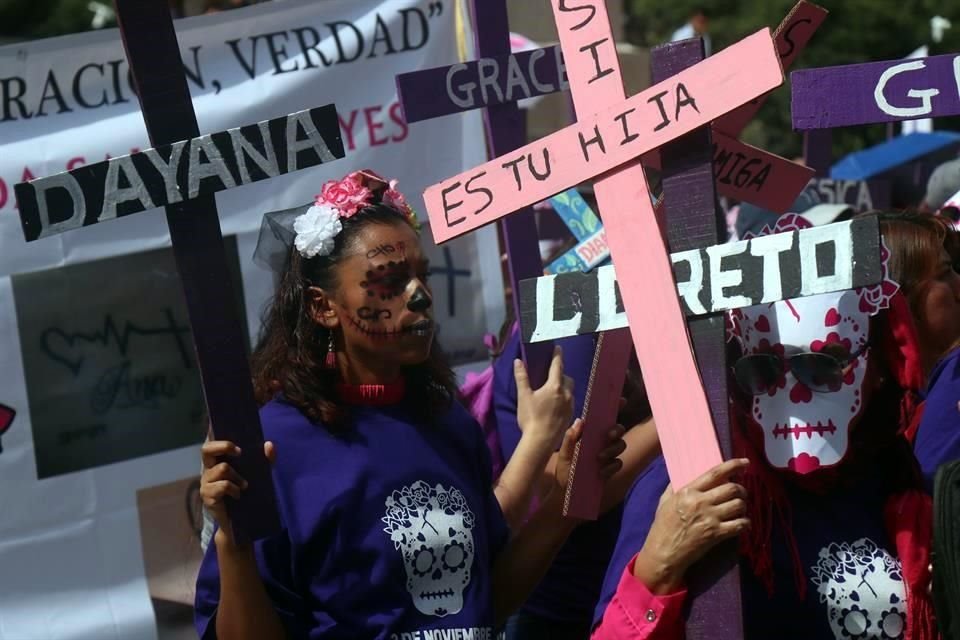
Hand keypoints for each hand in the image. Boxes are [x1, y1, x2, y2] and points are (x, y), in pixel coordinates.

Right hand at [201, 440, 275, 534]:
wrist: (241, 521)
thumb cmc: (248, 494)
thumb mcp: (260, 475)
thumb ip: (266, 460)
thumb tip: (269, 444)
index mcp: (217, 461)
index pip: (211, 443)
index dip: (213, 434)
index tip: (225, 429)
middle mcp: (208, 469)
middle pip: (206, 449)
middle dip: (224, 446)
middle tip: (239, 452)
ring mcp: (205, 482)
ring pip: (222, 468)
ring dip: (237, 476)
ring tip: (244, 486)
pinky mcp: (207, 495)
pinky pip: (223, 485)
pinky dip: (234, 489)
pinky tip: (238, 495)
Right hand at [514, 346, 573, 447]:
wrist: (541, 441)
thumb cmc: (531, 417)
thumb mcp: (524, 396)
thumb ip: (522, 377)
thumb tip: (518, 361)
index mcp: (554, 386)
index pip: (557, 366)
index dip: (557, 356)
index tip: (558, 348)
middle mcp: (566, 394)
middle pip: (567, 378)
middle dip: (561, 374)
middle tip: (552, 375)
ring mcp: (570, 406)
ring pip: (570, 391)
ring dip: (564, 387)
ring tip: (553, 390)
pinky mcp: (570, 416)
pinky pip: (570, 402)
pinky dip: (565, 398)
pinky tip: (556, 405)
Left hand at [553, 420, 625, 494]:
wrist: (566, 492)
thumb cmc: (564, 470)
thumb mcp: (564, 454)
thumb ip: (570, 439)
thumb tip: (580, 421)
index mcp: (590, 435)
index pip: (605, 422)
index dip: (612, 415)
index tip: (614, 411)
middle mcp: (601, 443)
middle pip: (618, 432)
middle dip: (616, 431)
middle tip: (608, 436)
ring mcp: (608, 456)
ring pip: (620, 445)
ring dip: (612, 449)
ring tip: (599, 457)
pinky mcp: (611, 469)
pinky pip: (618, 463)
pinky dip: (611, 466)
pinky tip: (601, 472)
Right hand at [633, 458, 750, 593]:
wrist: (664, 552)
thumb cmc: (663, 526)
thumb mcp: (665, 501)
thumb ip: (675, 486)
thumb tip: (683, 474)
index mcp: (689, 491)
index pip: (715, 473)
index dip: (733, 466)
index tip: (745, 463)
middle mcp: (701, 502)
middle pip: (732, 488)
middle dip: (741, 489)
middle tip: (741, 493)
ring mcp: (710, 518)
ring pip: (739, 505)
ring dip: (743, 506)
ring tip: (740, 508)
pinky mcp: (716, 534)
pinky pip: (740, 524)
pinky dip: (745, 523)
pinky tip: (743, 523)